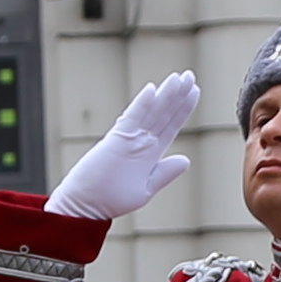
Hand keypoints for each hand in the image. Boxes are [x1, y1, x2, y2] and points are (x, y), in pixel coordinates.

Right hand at [53, 72, 200, 220]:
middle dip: (177, 95)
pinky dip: (142, 104)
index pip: (170, 125)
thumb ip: (164, 173)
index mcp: (150, 153)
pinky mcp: (116, 140)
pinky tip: (152, 90)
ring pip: (151, 112)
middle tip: (190, 75)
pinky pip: (131, 119)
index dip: (183, 109)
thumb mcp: (145, 188)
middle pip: (163, 114)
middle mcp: (141, 141)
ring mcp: (128, 138)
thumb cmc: (111, 199)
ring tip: (179, 78)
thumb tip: (186, 160)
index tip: (195, 91)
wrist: (85, 206)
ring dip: (165, 95)